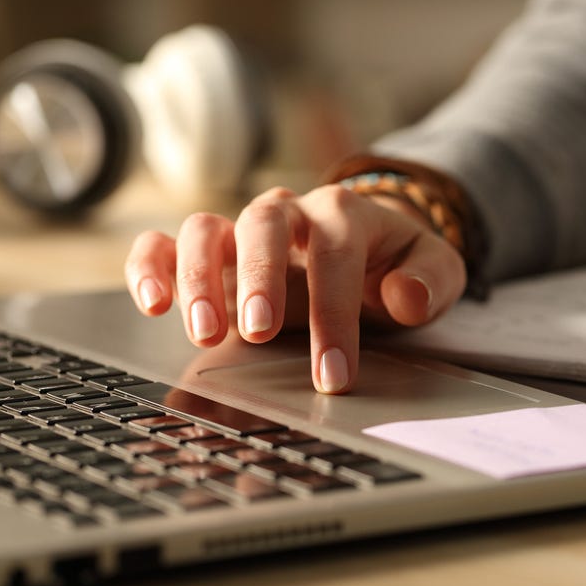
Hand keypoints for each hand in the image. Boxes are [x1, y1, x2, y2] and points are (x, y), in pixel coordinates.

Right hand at [124, 184, 467, 392]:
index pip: (335, 253)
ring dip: (199, 276)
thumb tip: (403, 297)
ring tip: (203, 331)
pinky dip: (150, 266)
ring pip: (206, 228)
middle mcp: (288, 213)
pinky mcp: (211, 252)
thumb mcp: (435, 270)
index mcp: (345, 212)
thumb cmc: (398, 265)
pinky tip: (153, 304)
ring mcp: (243, 230)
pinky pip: (165, 244)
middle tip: (259, 332)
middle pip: (263, 225)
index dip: (334, 313)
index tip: (332, 373)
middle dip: (259, 277)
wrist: (371, 250)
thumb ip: (430, 280)